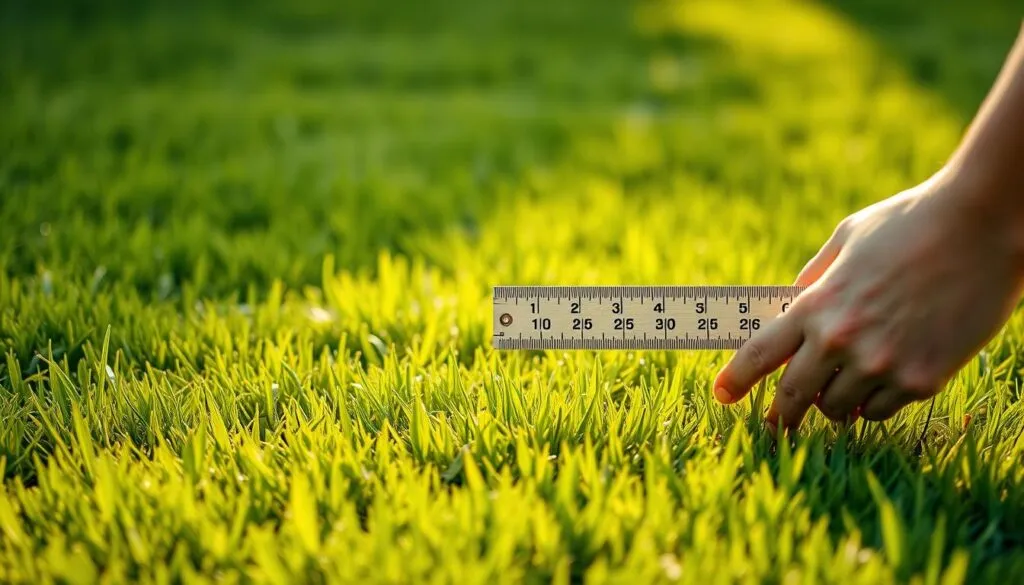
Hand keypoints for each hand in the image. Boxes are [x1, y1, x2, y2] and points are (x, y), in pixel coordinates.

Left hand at [713, 170, 1023, 431]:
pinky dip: (873, 403)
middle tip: (776, 423)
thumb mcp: (846, 240)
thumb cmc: (910, 222)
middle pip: (793, 396)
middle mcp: (842, 341)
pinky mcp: (923, 380)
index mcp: (816, 304)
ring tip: (841, 388)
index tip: (722, 395)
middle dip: (780, 413)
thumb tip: (787, 309)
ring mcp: (883, 365)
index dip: (735, 380)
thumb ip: (813, 280)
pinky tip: (880, 382)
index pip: (759, 355)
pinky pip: (880, 410)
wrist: (985, 225)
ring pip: (837, 410)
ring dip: (832, 404)